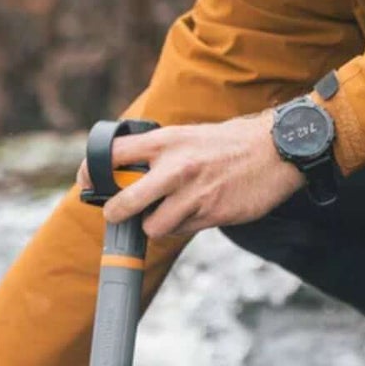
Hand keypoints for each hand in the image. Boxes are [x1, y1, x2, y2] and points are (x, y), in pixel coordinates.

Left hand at [73, 111, 304, 238]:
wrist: (277, 150)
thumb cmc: (230, 143)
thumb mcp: (189, 135)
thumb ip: (159, 152)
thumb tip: (127, 174)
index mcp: (166, 142)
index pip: (112, 155)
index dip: (91, 170)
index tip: (87, 181)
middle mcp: (176, 168)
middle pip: (125, 203)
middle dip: (115, 214)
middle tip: (115, 215)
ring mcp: (194, 195)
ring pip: (154, 227)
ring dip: (156, 224)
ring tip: (169, 212)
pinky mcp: (212, 214)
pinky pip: (182, 231)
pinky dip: (182, 226)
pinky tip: (197, 211)